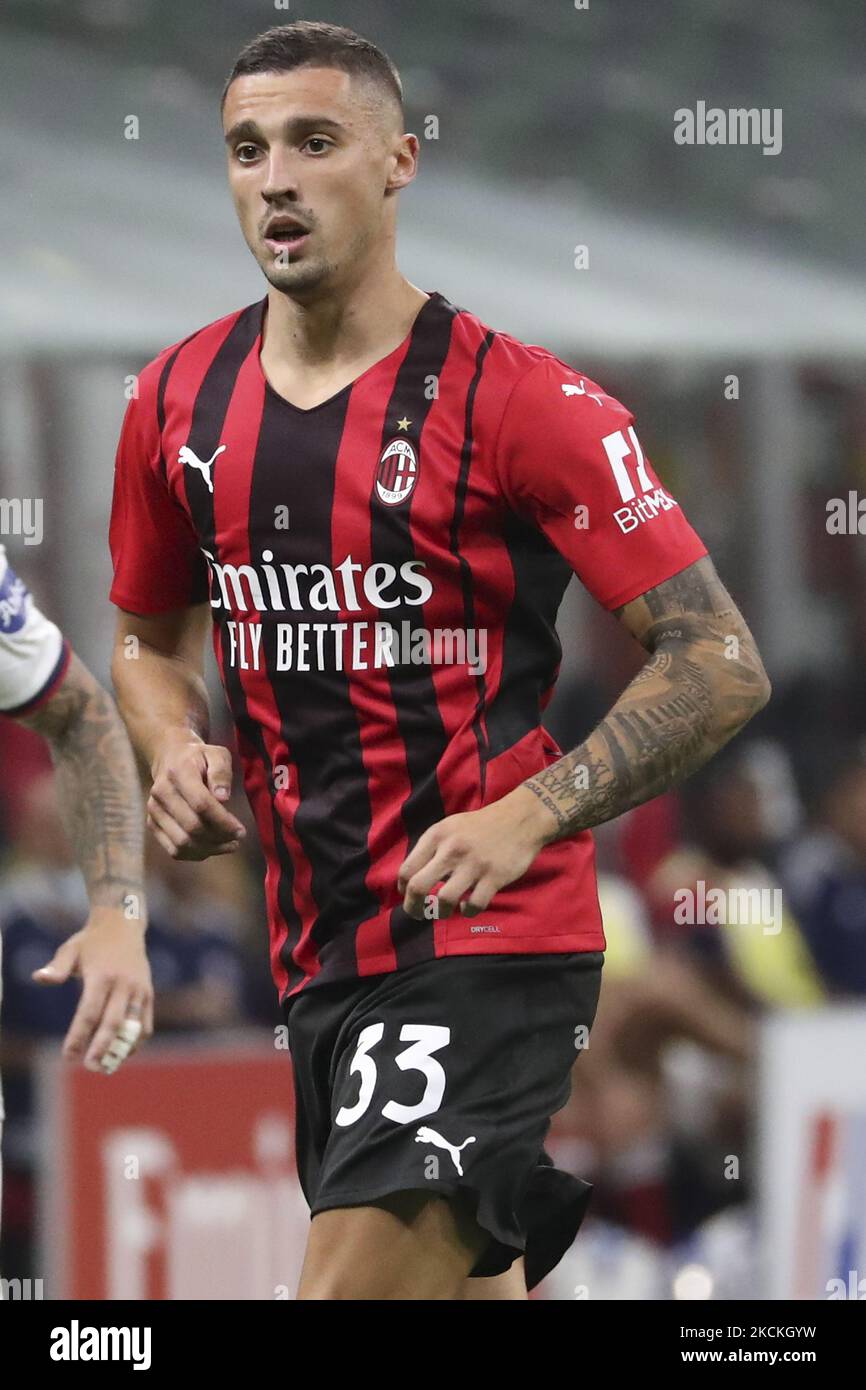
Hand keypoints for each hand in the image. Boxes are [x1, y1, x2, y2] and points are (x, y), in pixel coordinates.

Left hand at [32, 909, 153, 1072]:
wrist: (124, 925)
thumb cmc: (91, 941)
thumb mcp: (70, 949)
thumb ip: (56, 967)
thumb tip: (38, 978)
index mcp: (102, 975)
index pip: (89, 1012)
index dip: (78, 1036)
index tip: (68, 1055)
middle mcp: (123, 984)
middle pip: (112, 1022)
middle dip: (101, 1047)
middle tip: (90, 1066)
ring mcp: (139, 990)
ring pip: (133, 1027)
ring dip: (121, 1049)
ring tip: (107, 1066)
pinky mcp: (148, 994)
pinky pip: (145, 1024)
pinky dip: (135, 1042)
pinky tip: (121, 1054)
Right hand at [148, 730, 245, 859]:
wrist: (170, 758)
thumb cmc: (199, 758)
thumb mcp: (217, 754)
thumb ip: (221, 772)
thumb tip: (223, 798)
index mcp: (178, 773)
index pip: (201, 804)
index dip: (223, 821)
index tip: (241, 831)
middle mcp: (161, 793)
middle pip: (192, 827)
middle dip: (219, 837)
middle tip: (237, 838)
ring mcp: (154, 811)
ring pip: (182, 843)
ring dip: (209, 849)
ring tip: (228, 845)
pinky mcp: (152, 824)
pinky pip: (174, 850)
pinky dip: (196, 854)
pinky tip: (212, 848)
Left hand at [397, 786, 557, 919]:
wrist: (520, 819)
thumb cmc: (480, 826)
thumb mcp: (450, 827)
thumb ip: (431, 849)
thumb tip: (412, 879)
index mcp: (436, 836)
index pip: (407, 869)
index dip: (403, 889)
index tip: (408, 896)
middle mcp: (451, 850)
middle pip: (418, 887)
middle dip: (413, 907)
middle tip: (418, 914)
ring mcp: (473, 864)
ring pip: (444, 900)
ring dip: (440, 913)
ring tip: (443, 912)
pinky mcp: (494, 877)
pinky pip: (474, 905)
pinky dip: (467, 911)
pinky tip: (468, 906)